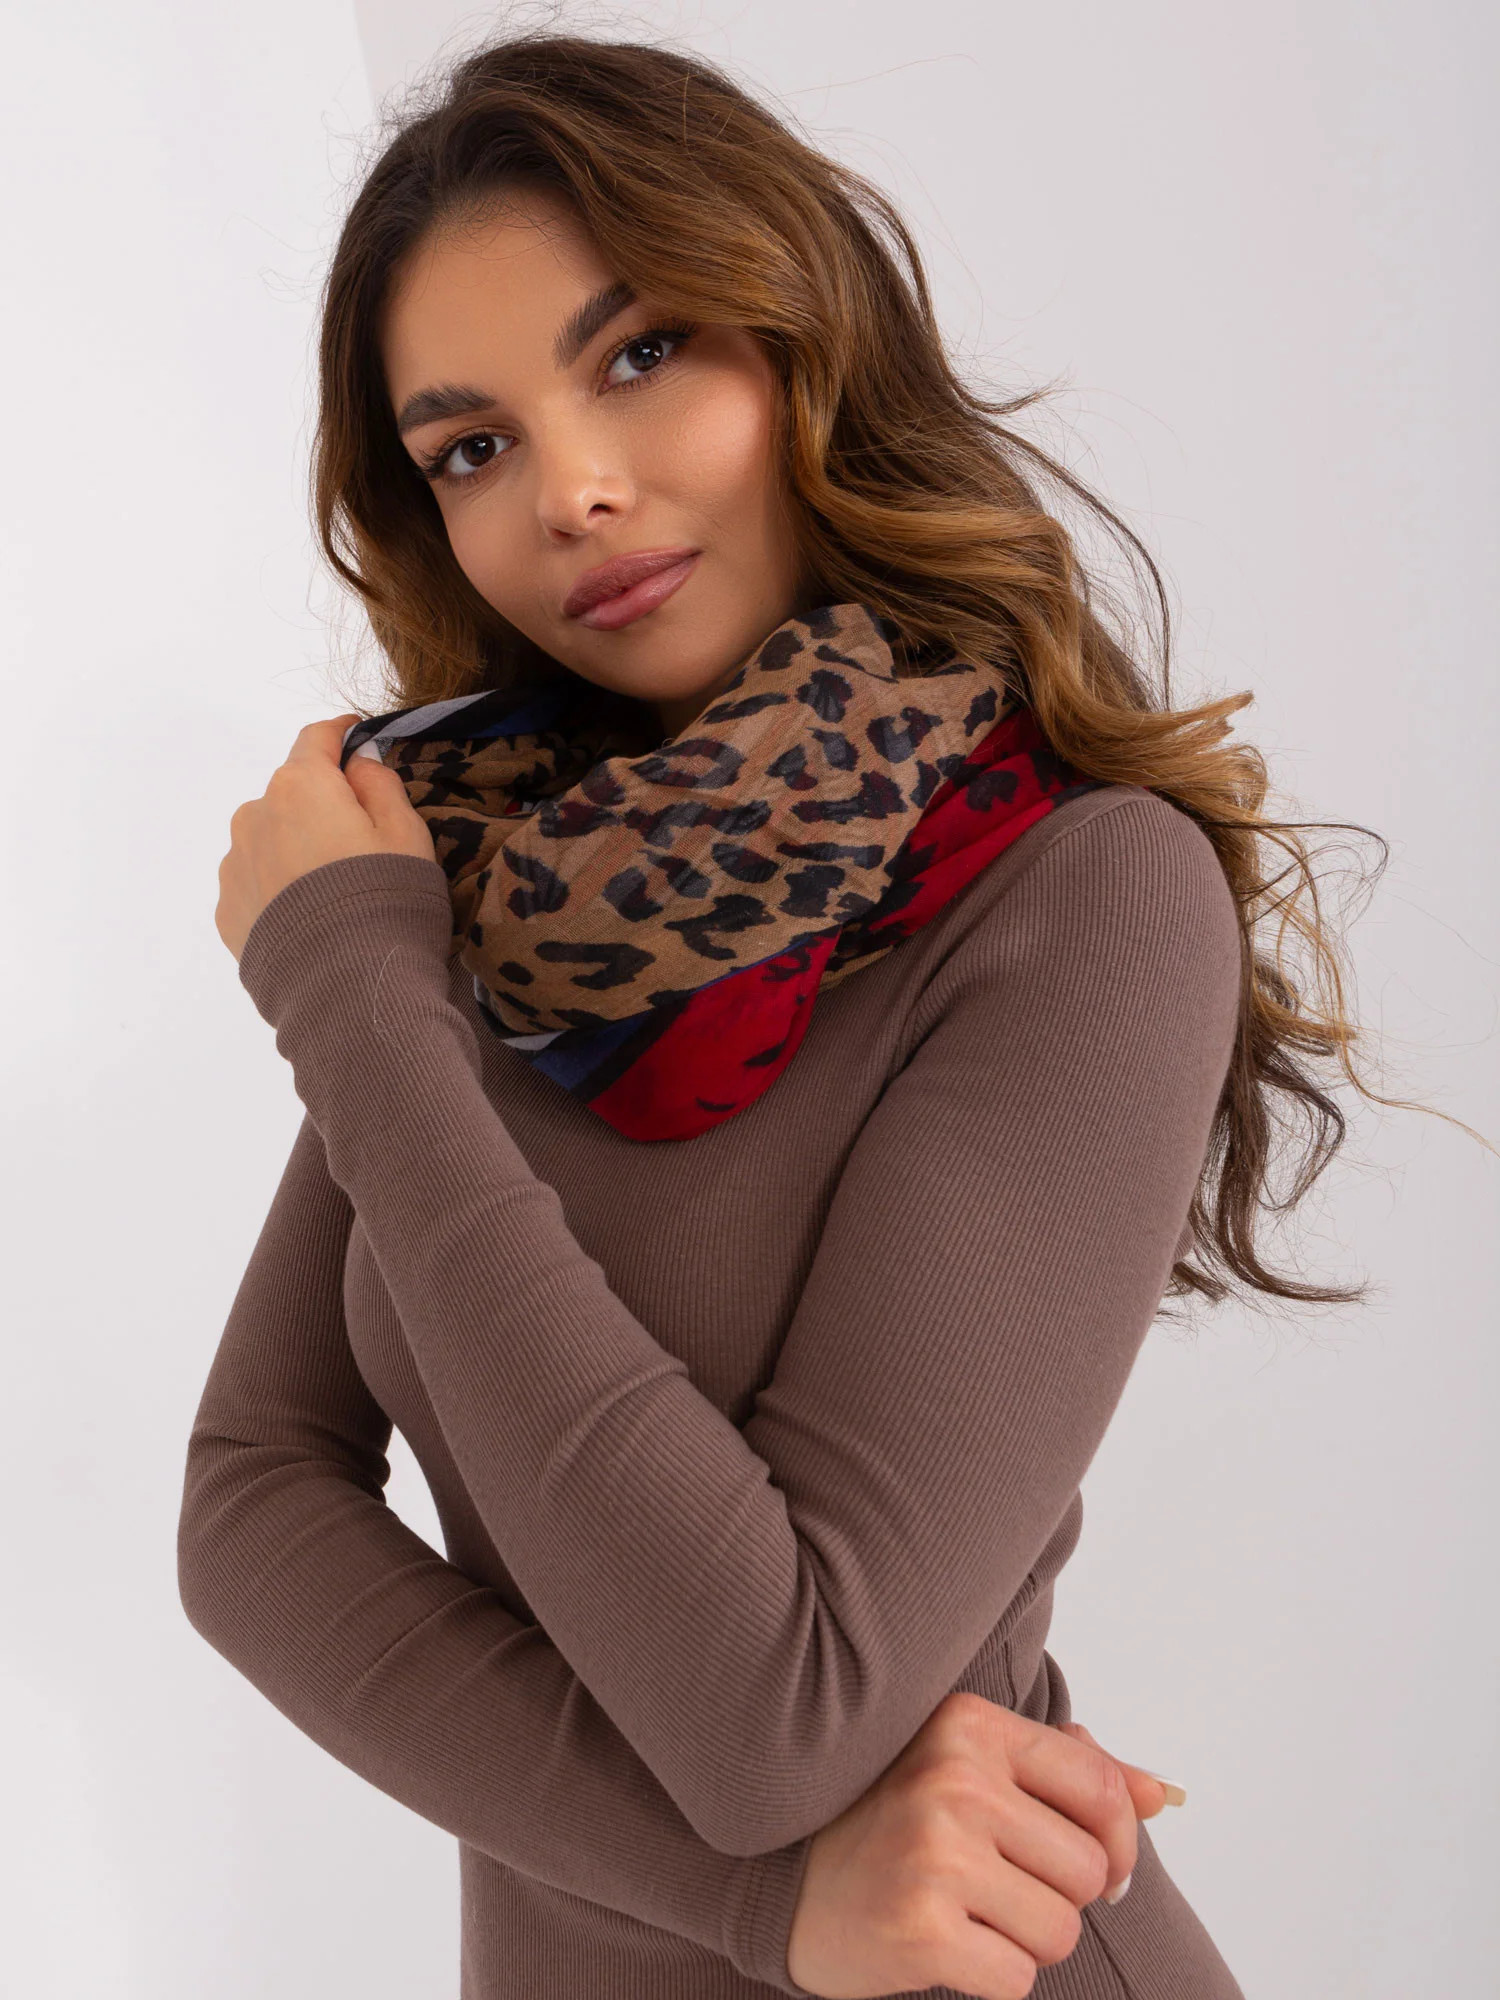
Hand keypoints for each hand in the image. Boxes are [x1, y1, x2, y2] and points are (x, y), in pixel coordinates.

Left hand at [216, 716, 437, 961]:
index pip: (316, 739)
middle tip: (361, 843)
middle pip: (292, 793)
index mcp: (300, 786)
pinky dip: (281, 888)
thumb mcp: (408, 835)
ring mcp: (235, 865)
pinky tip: (311, 919)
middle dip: (322, 804)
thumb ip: (380, 784)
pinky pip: (257, 883)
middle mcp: (254, 815)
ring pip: (270, 838)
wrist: (347, 993)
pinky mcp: (227, 912)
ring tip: (333, 892)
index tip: (357, 736)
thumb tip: (357, 760)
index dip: (340, 734)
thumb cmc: (388, 901)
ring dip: (296, 847)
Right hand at [785, 1693, 1176, 1999]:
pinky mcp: (921, 1927)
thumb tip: (1164, 1794)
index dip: (1119, 1843)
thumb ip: (1069, 1772)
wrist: (783, 1881)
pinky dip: (993, 1975)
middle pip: (1089, 1871)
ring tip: (968, 1912)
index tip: (1099, 1867)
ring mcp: (936, 1852)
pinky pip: (1019, 1977)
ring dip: (1027, 1939)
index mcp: (969, 1724)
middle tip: (998, 1887)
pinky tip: (945, 1942)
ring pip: (1061, 1929)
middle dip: (1059, 1896)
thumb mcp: (973, 1767)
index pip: (1101, 1789)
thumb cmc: (891, 1820)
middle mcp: (954, 1779)